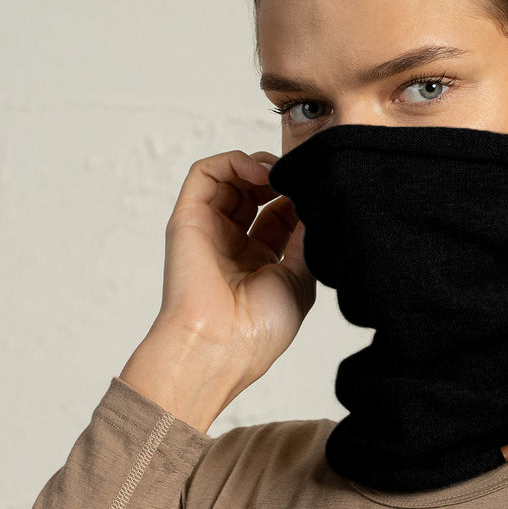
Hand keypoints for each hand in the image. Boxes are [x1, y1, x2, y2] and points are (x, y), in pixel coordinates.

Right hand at [149, 148, 315, 397]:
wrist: (221, 346)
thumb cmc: (259, 329)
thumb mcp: (300, 278)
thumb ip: (306, 238)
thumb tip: (316, 205)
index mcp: (259, 262)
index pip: (279, 215)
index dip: (299, 198)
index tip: (319, 193)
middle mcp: (232, 244)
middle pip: (256, 193)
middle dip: (281, 179)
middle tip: (301, 177)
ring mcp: (209, 229)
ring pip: (230, 178)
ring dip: (259, 165)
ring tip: (281, 173)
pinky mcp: (188, 218)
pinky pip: (204, 174)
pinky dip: (233, 162)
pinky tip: (260, 173)